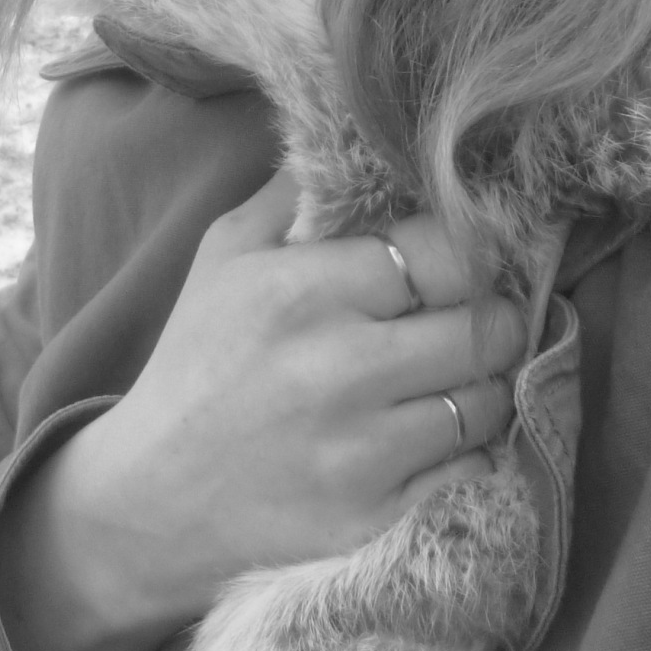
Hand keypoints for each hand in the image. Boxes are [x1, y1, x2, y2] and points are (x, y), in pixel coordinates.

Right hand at [32, 165, 526, 638]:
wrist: (153, 497)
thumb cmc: (197, 361)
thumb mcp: (223, 256)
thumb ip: (292, 193)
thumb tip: (359, 138)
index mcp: (303, 290)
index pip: (445, 250)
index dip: (471, 247)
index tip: (469, 253)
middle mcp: (340, 368)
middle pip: (484, 325)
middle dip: (498, 313)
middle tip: (486, 310)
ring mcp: (362, 449)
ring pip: (486, 398)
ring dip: (488, 379)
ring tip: (463, 368)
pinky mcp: (376, 512)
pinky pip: (469, 464)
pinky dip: (471, 443)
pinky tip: (445, 426)